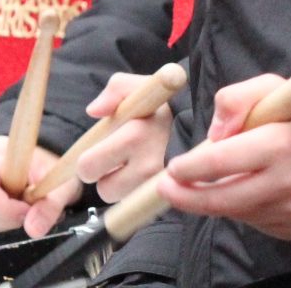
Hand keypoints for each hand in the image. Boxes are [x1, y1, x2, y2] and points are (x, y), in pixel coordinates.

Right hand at [0, 135, 79, 237]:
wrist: (49, 165)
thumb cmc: (54, 169)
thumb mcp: (62, 185)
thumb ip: (50, 206)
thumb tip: (33, 230)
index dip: (7, 208)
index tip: (29, 209)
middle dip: (8, 219)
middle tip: (31, 211)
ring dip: (6, 224)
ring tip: (27, 210)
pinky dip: (1, 226)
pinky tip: (17, 213)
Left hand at [73, 71, 175, 201]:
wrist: (201, 124)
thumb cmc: (163, 107)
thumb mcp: (141, 87)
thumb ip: (114, 90)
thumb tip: (94, 111)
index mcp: (136, 135)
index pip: (89, 166)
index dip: (89, 160)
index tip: (98, 151)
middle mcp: (148, 165)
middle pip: (103, 189)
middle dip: (104, 176)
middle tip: (114, 160)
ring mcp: (158, 185)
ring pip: (121, 198)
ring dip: (121, 185)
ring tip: (134, 164)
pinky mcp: (168, 198)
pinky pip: (138, 203)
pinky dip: (136, 191)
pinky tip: (145, 174)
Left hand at [158, 74, 290, 240]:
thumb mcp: (272, 90)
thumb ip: (237, 97)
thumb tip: (214, 133)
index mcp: (280, 142)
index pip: (222, 161)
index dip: (192, 167)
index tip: (174, 167)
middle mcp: (287, 180)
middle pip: (222, 199)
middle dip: (188, 196)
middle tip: (169, 187)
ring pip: (237, 212)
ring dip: (217, 199)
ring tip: (215, 180)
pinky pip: (255, 222)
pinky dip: (243, 208)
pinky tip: (248, 189)